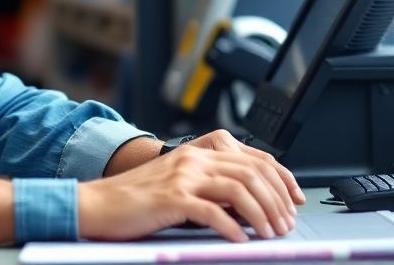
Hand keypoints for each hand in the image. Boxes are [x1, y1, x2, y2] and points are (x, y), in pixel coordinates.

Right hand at [78, 130, 303, 242]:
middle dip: (277, 200)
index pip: (254, 158)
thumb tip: (248, 203)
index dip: (282, 178)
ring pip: (238, 189)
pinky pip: (212, 211)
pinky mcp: (172, 198)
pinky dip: (232, 227)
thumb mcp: (179, 184)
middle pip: (252, 172)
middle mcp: (194, 159)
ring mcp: (183, 176)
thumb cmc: (137, 200)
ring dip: (261, 214)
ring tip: (270, 234)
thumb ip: (210, 185)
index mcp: (199, 152)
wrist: (98, 203)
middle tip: (286, 224)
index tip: (295, 199)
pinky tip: (241, 240)